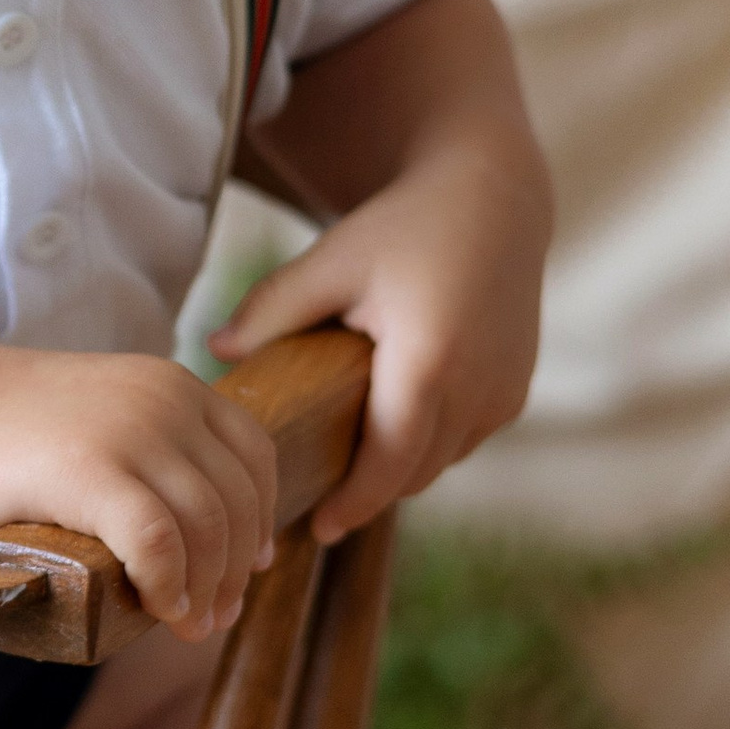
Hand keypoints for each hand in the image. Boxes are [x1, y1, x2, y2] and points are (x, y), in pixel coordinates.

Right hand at [0, 342, 277, 640]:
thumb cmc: (5, 435)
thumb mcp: (102, 421)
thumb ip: (154, 453)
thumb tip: (210, 536)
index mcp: (173, 384)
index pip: (254, 454)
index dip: (261, 518)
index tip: (251, 565)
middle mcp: (164, 399)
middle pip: (236, 498)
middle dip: (235, 569)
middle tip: (217, 616)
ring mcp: (130, 430)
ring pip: (207, 526)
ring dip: (207, 588)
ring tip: (188, 626)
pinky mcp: (89, 469)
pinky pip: (158, 541)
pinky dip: (169, 584)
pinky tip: (160, 610)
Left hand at [212, 132, 547, 543]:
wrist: (494, 199)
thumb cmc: (404, 226)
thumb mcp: (332, 260)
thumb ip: (271, 310)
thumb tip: (212, 355)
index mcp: (429, 362)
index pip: (389, 464)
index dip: (353, 505)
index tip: (316, 530)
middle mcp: (478, 388)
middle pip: (414, 472)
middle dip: (367, 494)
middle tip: (314, 504)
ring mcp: (505, 392)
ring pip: (441, 461)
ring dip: (399, 469)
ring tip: (347, 467)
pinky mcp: (517, 390)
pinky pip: (465, 439)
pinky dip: (429, 443)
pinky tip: (389, 427)